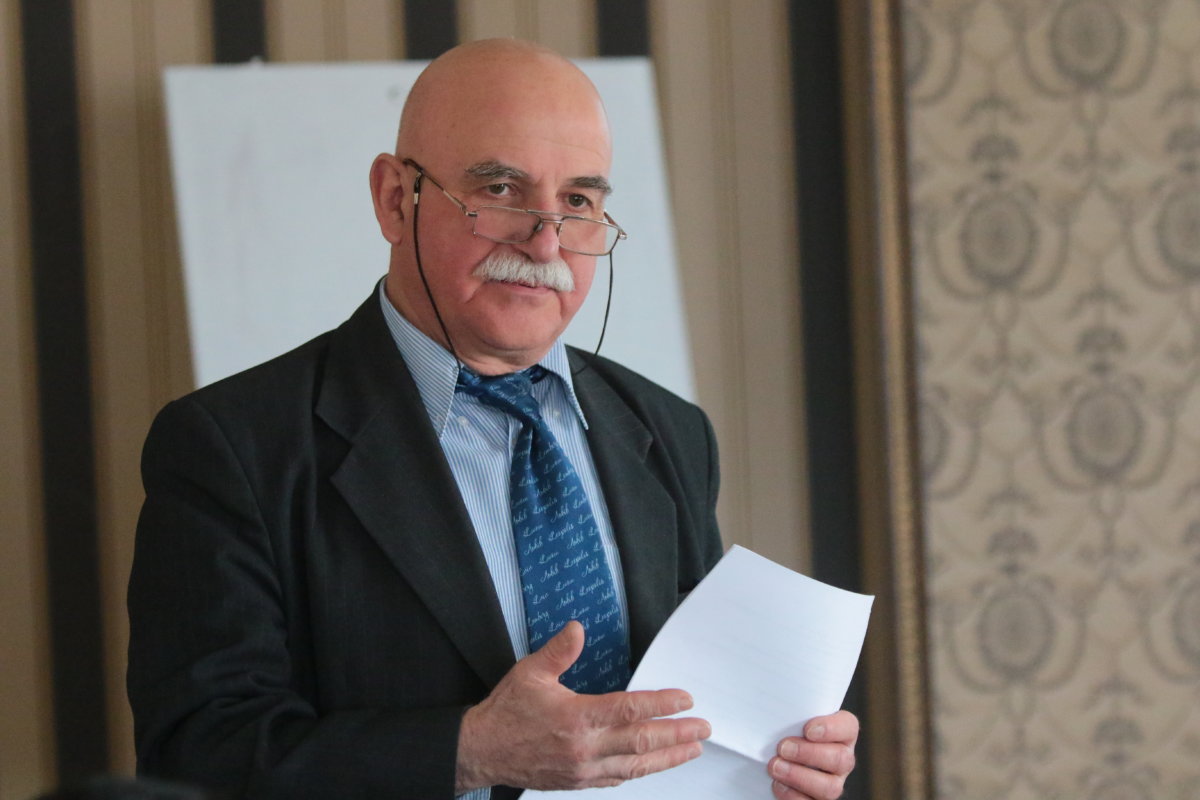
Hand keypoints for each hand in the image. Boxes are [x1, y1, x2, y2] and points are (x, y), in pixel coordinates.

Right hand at [455, 621, 710, 790]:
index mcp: (577, 717)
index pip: (630, 710)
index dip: (662, 705)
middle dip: (677, 734)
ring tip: (692, 749)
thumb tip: (578, 628)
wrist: (482, 751)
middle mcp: (586, 747)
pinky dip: (640, 772)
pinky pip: (618, 779)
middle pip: (642, 741)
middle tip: (704, 728)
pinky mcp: (578, 782)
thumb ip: (559, 651)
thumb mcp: (530, 672)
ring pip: (636, 766)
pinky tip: (654, 765)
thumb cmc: (506, 710)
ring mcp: (584, 769)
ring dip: (668, 757)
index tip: (685, 699)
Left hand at [767, 710, 858, 798]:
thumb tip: (765, 696)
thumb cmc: (779, 730)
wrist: (771, 756)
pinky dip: (793, 796)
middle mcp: (841, 759)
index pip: (848, 726)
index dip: (831, 728)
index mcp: (839, 733)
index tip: (808, 729)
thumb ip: (785, 710)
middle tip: (783, 747)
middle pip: (840, 759)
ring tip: (775, 766)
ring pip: (830, 787)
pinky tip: (777, 785)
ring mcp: (832, 783)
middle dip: (809, 754)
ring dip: (799, 777)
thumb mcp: (785, 716)